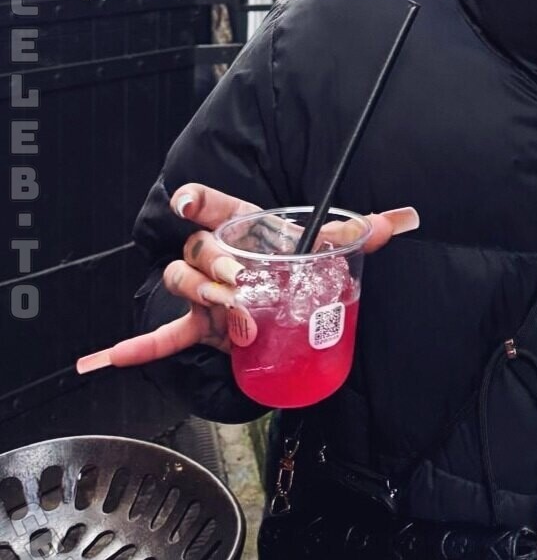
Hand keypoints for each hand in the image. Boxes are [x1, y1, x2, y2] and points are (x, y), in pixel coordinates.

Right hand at [76, 183, 418, 371]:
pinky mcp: (205, 326)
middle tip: (240, 284)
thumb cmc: (299, 258)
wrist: (290, 292)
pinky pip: (167, 334)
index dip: (196, 201)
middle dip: (215, 267)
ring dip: (205, 301)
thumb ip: (364, 230)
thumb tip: (403, 219)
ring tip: (236, 319)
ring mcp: (207, 291)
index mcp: (243, 227)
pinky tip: (110, 358)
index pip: (212, 206)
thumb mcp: (332, 243)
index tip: (186, 202)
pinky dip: (140, 346)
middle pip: (197, 251)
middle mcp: (218, 255)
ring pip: (183, 285)